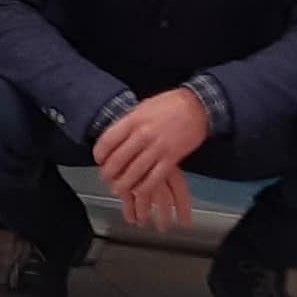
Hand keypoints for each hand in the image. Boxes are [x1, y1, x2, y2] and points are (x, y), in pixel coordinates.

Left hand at [92, 88, 213, 235]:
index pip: (108, 140)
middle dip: (109, 172)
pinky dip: (145, 187)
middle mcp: (143, 134)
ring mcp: (157, 147)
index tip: (98, 160)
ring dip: (124, 183)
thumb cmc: (170, 104)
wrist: (197, 106)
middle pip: (118, 159)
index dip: (100, 154)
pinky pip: (154, 177)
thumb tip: (116, 136)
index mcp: (133, 120)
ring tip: (118, 189)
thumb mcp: (143, 107)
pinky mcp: (172, 158)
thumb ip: (129, 122)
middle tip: (105, 177)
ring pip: (134, 171)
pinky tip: (139, 191)